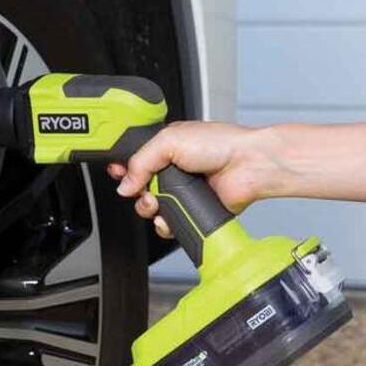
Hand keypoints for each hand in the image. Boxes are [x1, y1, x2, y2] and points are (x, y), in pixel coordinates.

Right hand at [107, 121, 286, 238]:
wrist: (247, 165)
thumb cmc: (220, 144)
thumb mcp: (170, 140)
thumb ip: (141, 160)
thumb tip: (125, 183)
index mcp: (166, 148)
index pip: (136, 161)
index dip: (123, 169)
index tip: (117, 173)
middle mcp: (174, 171)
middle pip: (140, 188)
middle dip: (137, 192)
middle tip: (145, 190)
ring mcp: (183, 192)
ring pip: (153, 209)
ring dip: (150, 209)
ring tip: (158, 204)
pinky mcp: (193, 210)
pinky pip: (170, 224)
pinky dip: (166, 225)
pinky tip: (169, 218)